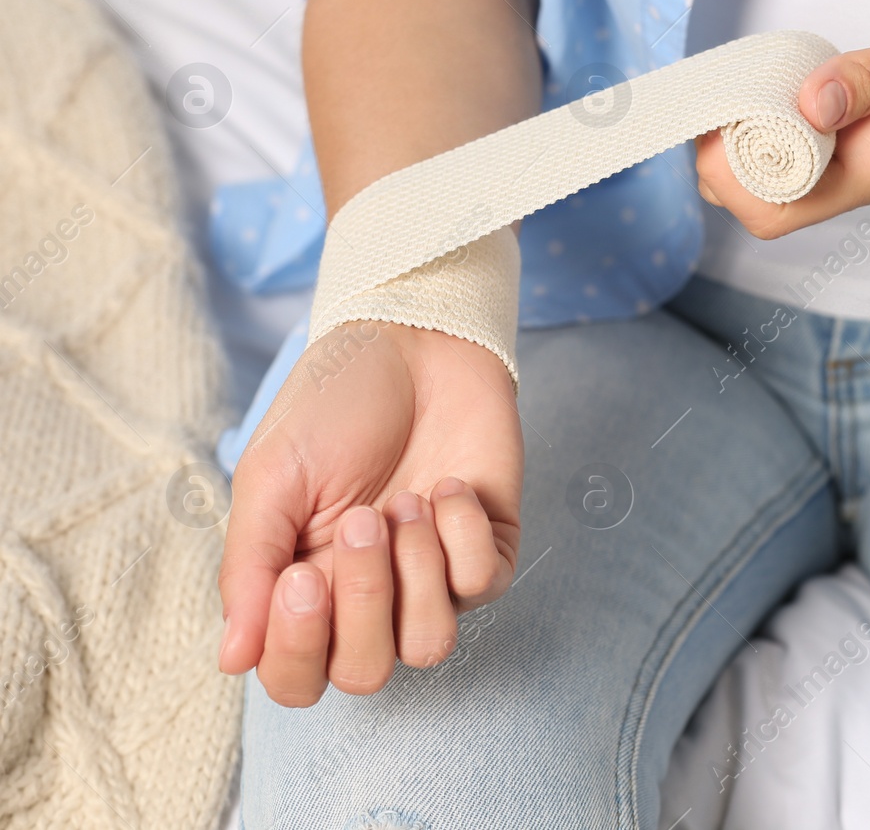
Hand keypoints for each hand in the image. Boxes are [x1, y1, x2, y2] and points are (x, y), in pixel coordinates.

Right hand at [218, 321, 522, 706]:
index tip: (299, 577)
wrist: (413, 342)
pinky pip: (481, 585)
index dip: (298, 648)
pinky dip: (461, 533)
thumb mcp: (271, 478)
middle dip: (364, 598)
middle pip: (365, 673)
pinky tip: (446, 485)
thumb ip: (250, 568)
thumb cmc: (333, 405)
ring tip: (404, 500)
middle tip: (361, 518)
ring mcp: (432, 579)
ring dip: (415, 569)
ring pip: (429, 645)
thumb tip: (230, 660)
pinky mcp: (487, 551)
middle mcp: (368, 598)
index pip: (295, 677)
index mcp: (302, 588)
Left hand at [696, 0, 869, 237]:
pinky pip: (801, 150)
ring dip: (743, 140)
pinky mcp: (868, 139)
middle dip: (722, 158)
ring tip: (740, 82)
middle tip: (721, 91)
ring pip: (777, 179)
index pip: (776, 210)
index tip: (721, 112)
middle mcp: (865, 176)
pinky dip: (771, 121)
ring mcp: (865, 161)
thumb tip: (807, 101)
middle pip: (764, 205)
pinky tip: (773, 82)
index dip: (728, 174)